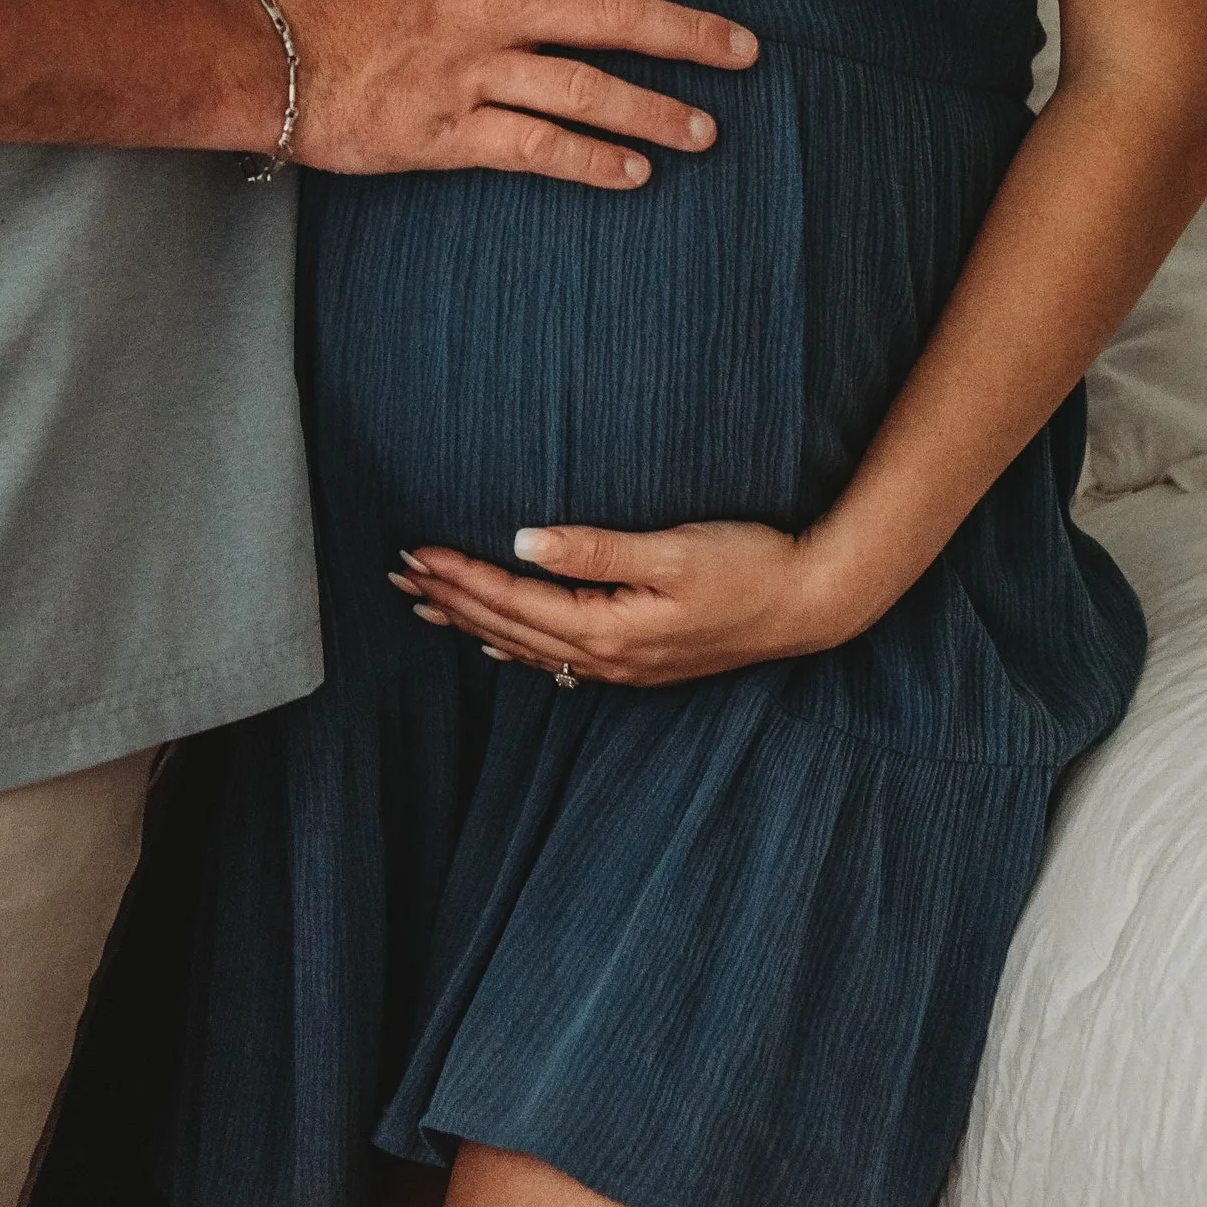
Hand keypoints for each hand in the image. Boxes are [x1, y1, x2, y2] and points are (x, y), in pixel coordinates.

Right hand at [265, 0, 756, 189]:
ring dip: (653, 108)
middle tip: (744, 50)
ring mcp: (471, 73)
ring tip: (706, 129)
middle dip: (685, 33)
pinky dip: (590, 160)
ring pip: (585, 88)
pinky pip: (535, 147)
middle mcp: (487, 9)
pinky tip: (635, 173)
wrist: (258, 52)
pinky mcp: (448, 133)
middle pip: (607, 15)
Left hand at [391, 518, 867, 684]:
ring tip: (426, 604)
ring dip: (474, 622)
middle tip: (396, 574)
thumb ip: (595, 549)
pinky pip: (561, 660)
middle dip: (452, 599)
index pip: (514, 600)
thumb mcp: (672, 550)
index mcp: (608, 630)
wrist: (809, 605)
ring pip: (528, 645)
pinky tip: (498, 645)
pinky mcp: (641, 660)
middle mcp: (609, 658)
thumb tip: (523, 540)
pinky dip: (519, 647)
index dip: (461, 575)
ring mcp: (625, 666)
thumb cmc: (748, 566)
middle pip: (510, 628)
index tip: (415, 550)